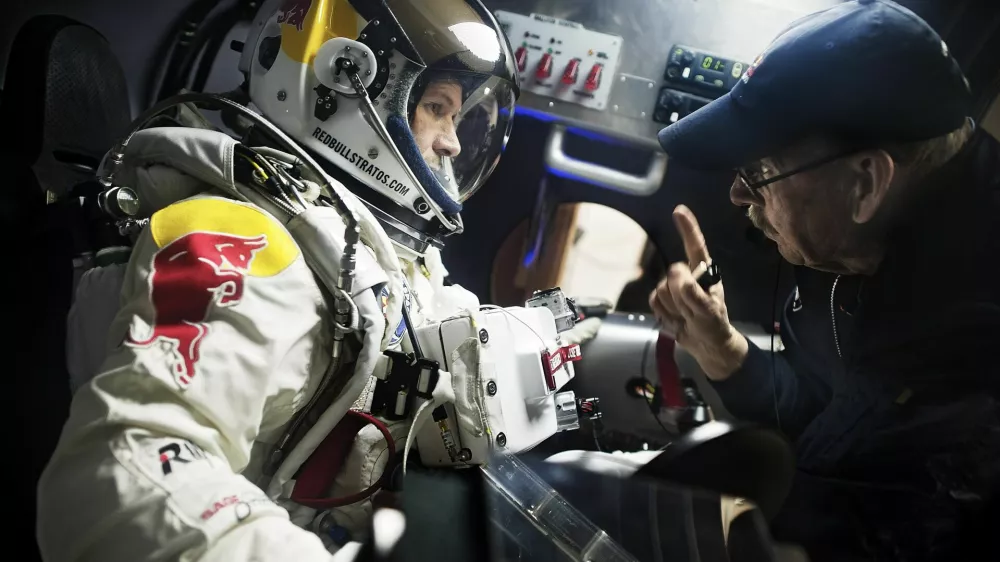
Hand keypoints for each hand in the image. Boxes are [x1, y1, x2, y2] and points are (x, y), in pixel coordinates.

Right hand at [648, 205, 747, 380]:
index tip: (679, 211)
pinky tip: (677, 322)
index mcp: (704, 272)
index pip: (695, 247)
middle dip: (679, 296)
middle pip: (671, 275)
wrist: (706, 347)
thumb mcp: (708, 312)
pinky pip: (654, 302)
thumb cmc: (714, 325)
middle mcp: (687, 276)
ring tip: (687, 318)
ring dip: (673, 308)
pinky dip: (664, 314)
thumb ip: (693, 293)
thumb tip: (675, 272)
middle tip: (692, 312)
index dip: (688, 228)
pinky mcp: (663, 301)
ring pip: (661, 290)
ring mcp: (674, 288)